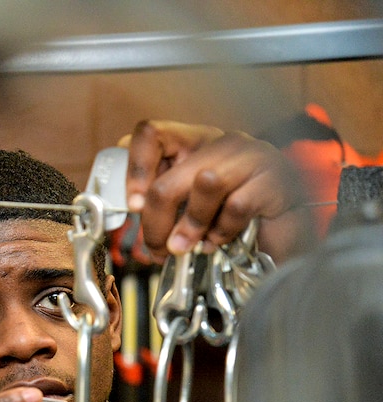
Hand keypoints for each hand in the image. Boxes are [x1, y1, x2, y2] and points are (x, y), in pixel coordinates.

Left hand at [121, 119, 311, 261]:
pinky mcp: (275, 180)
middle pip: (169, 179)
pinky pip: (236, 206)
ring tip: (188, 246)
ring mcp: (252, 157)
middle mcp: (222, 144)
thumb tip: (133, 207)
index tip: (133, 204)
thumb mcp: (190, 204)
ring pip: (204, 184)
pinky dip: (222, 231)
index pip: (151, 133)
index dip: (135, 169)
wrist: (286, 233)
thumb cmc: (235, 216)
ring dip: (191, 226)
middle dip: (155, 224)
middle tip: (156, 249)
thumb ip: (164, 198)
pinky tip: (219, 240)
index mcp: (196, 142)